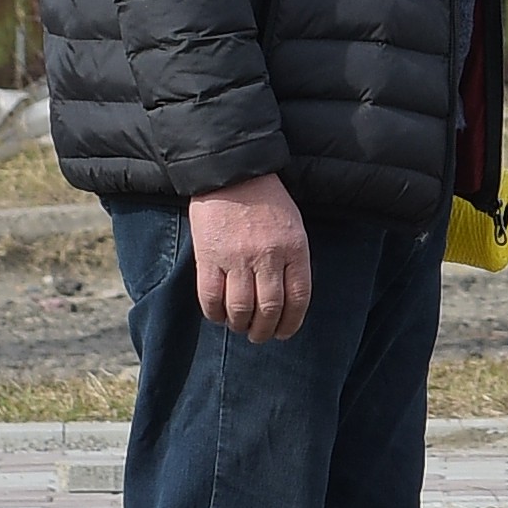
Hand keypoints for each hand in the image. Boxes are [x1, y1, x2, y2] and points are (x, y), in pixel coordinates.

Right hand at [186, 174, 314, 343]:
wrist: (231, 171)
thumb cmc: (266, 199)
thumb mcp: (293, 225)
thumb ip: (293, 259)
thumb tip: (287, 300)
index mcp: (294, 248)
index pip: (298, 298)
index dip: (291, 323)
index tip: (283, 333)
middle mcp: (267, 256)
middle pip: (269, 310)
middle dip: (264, 331)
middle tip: (259, 335)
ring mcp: (236, 257)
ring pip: (240, 309)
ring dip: (240, 325)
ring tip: (239, 326)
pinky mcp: (209, 256)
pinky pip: (211, 297)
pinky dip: (215, 313)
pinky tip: (218, 315)